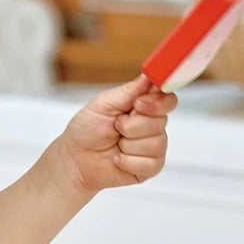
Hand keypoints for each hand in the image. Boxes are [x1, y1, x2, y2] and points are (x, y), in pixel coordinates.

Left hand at [51, 74, 175, 195]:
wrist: (76, 159)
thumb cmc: (87, 129)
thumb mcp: (104, 103)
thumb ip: (130, 90)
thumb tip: (149, 75)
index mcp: (143, 105)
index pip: (167, 99)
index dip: (157, 102)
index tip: (138, 105)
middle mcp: (152, 125)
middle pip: (161, 121)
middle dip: (132, 126)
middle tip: (116, 126)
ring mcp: (153, 147)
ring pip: (156, 144)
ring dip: (128, 144)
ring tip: (115, 143)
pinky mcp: (150, 168)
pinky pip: (150, 164)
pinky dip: (128, 161)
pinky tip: (118, 159)